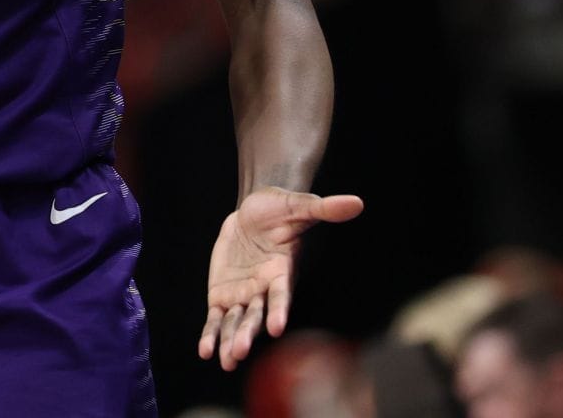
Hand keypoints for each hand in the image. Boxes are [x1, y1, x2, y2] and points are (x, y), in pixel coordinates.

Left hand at [198, 187, 363, 370]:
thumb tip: (356, 202)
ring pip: (237, 321)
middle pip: (256, 315)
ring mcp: (243, 294)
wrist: (253, 212)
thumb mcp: (298, 206)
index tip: (276, 327)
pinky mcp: (223, 294)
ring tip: (226, 360)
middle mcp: (264, 289)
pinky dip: (212, 333)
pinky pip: (217, 318)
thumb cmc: (279, 209)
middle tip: (239, 351)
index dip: (278, 310)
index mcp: (282, 272)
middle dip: (248, 333)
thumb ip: (324, 209)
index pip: (281, 295)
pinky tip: (206, 351)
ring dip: (231, 340)